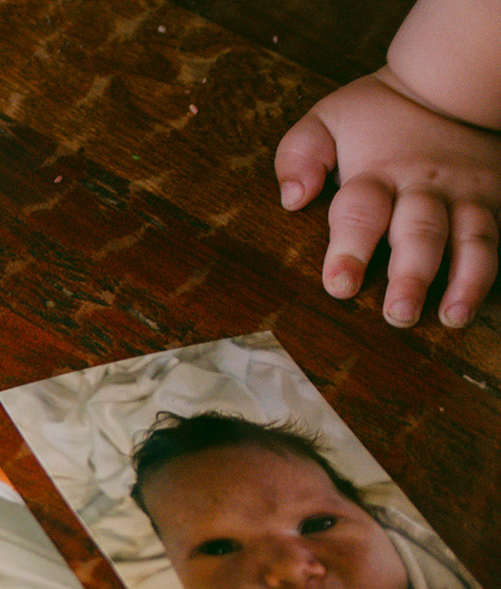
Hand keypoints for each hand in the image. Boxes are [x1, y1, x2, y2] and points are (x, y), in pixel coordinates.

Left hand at [275, 68, 500, 327]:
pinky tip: (476, 304)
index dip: (350, 250)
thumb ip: (302, 155)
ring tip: (452, 318)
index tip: (341, 286)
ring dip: (464, 281)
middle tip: (398, 313)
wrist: (447, 86)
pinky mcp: (494, 202)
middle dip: (411, 275)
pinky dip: (490, 274)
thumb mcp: (327, 120)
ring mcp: (465, 195)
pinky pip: (497, 240)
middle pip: (420, 232)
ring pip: (471, 239)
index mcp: (377, 171)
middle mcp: (424, 186)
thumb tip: (293, 199)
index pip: (362, 212)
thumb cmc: (376, 115)